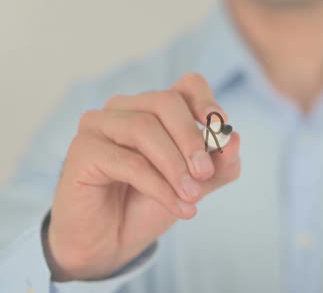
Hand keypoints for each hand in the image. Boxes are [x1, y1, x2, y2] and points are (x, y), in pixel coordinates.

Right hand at [45, 74, 240, 280]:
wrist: (112, 242)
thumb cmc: (151, 204)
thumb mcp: (196, 184)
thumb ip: (219, 165)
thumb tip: (235, 138)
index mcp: (155, 108)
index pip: (187, 85)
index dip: (206, 101)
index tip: (221, 127)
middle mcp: (125, 108)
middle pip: (165, 102)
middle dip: (192, 138)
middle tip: (206, 173)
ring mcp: (99, 125)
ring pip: (144, 128)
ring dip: (175, 165)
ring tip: (193, 196)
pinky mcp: (82, 151)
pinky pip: (128, 162)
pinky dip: (159, 186)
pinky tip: (179, 207)